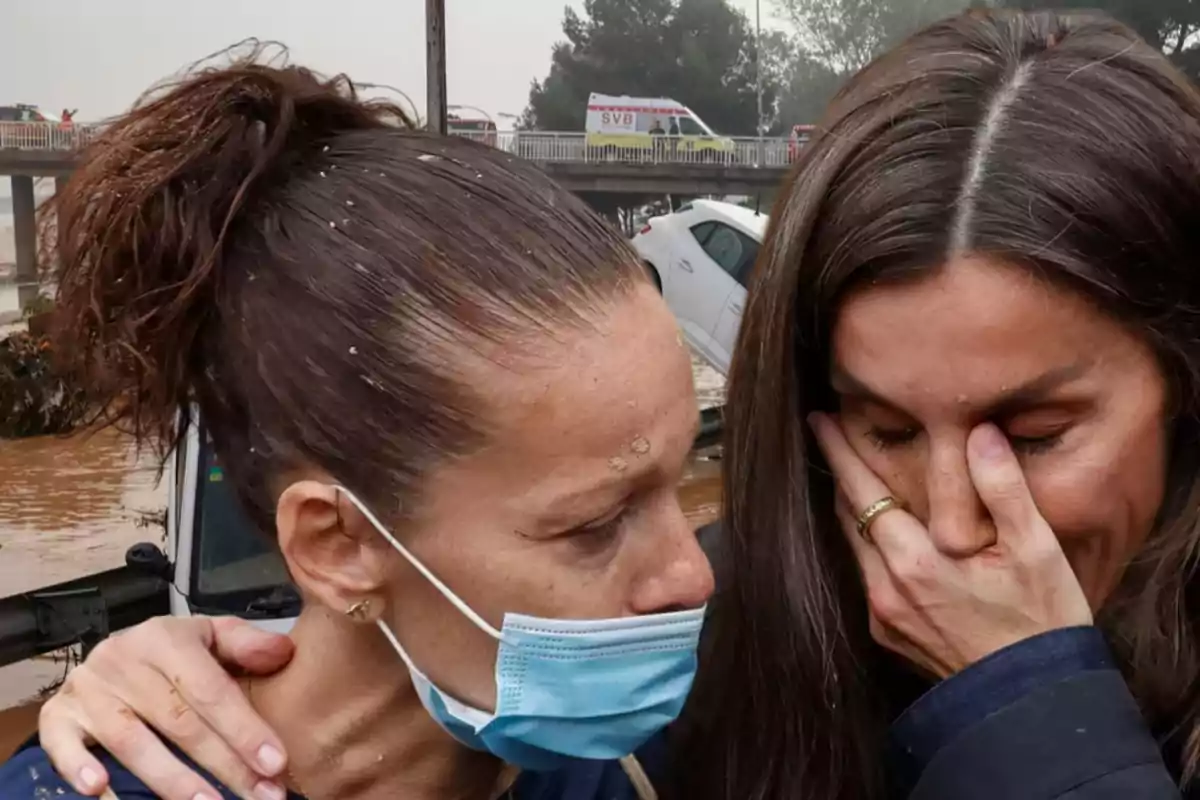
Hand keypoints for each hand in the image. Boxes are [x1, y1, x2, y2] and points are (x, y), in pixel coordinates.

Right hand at [39, 615, 293, 799]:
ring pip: (131, 740)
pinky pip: (62, 744)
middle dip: (223, 764)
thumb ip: (246, 644)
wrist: (115, 651)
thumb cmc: (176, 652)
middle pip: (178, 721)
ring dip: (170, 779)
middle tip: (259, 797)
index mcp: (166, 638)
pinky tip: (101, 791)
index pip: (211, 689)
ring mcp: (88, 689)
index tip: (275, 764)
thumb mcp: (212, 635)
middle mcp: (123, 660)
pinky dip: (78, 768)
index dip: (244, 728)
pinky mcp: (58, 713)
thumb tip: (282, 653)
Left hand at [809, 413, 1092, 677]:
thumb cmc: (1042, 622)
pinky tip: (884, 534)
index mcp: (915, 561)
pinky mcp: (888, 635)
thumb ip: (1003, 487)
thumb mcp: (1037, 549)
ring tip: (856, 476)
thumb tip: (980, 433)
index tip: (819, 420)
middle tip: (833, 435)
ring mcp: (883, 615)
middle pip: (849, 516)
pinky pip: (866, 577)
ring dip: (854, 510)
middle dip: (841, 474)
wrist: (1033, 701)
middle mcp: (886, 588)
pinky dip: (870, 547)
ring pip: (855, 547)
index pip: (862, 491)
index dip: (839, 452)